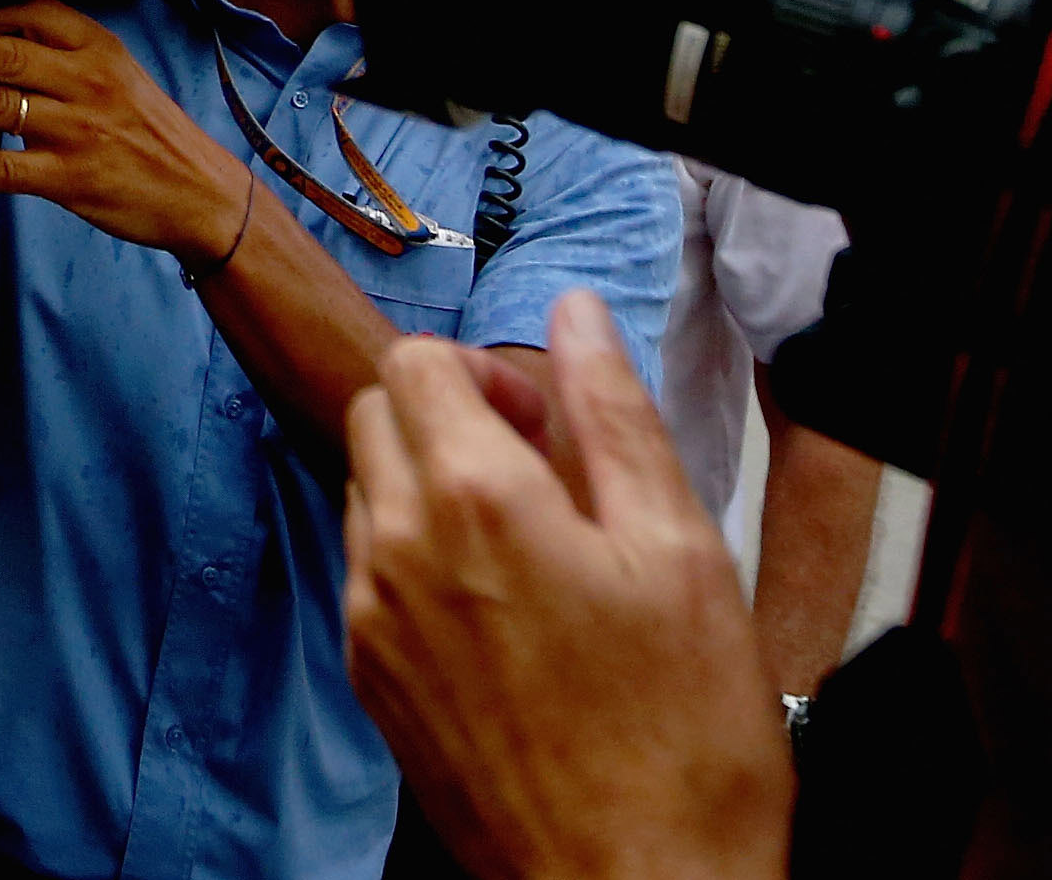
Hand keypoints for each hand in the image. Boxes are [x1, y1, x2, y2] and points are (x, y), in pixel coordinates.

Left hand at [0, 0, 250, 259]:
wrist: (199, 194)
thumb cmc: (151, 130)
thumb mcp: (121, 72)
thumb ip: (68, 52)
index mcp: (100, 49)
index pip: (29, 12)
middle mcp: (87, 82)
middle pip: (0, 54)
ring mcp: (76, 131)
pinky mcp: (67, 178)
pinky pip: (2, 169)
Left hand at [344, 292, 793, 879]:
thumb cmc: (682, 736)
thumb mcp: (680, 550)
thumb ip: (614, 413)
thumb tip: (577, 314)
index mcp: (473, 500)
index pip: (415, 360)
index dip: (484, 374)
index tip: (546, 425)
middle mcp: (396, 549)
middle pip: (377, 414)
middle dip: (449, 418)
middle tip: (545, 480)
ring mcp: (370, 619)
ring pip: (369, 491)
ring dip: (432, 488)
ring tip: (534, 552)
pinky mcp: (370, 679)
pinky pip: (369, 573)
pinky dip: (420, 561)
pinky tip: (507, 616)